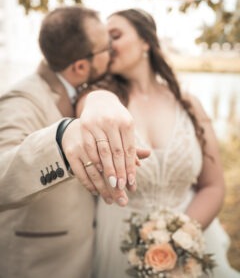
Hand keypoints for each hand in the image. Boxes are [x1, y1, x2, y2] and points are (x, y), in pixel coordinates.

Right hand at [62, 90, 149, 205]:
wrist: (98, 101)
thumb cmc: (117, 119)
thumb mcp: (126, 128)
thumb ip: (133, 143)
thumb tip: (147, 156)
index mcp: (126, 122)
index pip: (129, 149)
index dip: (130, 167)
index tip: (131, 183)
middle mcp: (110, 122)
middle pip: (116, 153)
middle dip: (119, 172)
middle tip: (122, 189)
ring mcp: (95, 126)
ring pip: (102, 154)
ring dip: (107, 172)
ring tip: (111, 187)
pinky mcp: (83, 128)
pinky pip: (88, 150)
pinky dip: (93, 163)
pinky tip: (98, 175)